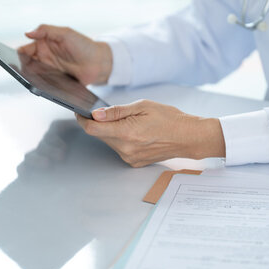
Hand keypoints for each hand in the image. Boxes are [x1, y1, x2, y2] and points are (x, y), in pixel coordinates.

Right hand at [17, 24, 112, 84]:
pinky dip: (40, 85)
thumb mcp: (65, 33)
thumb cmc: (83, 45)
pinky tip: (39, 85)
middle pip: (25, 64)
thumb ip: (46, 30)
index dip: (16, 54)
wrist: (99, 63)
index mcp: (43, 45)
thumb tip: (27, 33)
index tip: (12, 57)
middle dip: (20, 67)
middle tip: (19, 69)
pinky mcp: (55, 82)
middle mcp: (43, 58)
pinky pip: (43, 84)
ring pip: (32, 75)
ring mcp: (48, 71)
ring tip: (28, 78)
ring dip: (29, 77)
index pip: (24, 50)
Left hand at [75, 100, 225, 166]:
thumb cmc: (169, 118)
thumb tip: (95, 114)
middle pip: (100, 135)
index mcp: (126, 133)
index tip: (80, 112)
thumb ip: (116, 112)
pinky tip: (136, 133)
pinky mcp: (134, 162)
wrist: (188, 137)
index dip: (82, 119)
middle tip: (111, 113)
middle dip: (100, 123)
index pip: (92, 129)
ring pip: (110, 142)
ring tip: (131, 122)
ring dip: (112, 131)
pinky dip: (121, 139)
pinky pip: (119, 148)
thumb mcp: (142, 106)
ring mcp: (130, 157)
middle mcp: (125, 149)